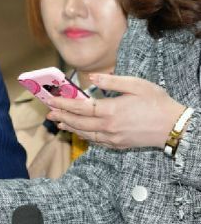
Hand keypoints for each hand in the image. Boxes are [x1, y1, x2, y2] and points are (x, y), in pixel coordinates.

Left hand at [47, 74, 185, 148]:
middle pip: (78, 122)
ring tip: (59, 122)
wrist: (174, 127)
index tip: (51, 100)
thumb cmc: (157, 103)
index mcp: (110, 110)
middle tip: (49, 112)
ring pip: (85, 133)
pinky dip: (84, 136)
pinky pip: (96, 141)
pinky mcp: (118, 145)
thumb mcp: (136, 85)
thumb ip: (112, 82)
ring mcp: (113, 138)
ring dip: (70, 127)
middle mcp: (108, 127)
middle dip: (62, 116)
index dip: (63, 104)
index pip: (80, 107)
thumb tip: (91, 78)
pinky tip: (79, 132)